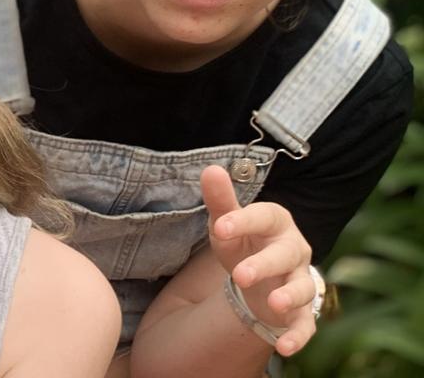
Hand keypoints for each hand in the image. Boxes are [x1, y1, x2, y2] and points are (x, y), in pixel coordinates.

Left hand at [201, 165, 316, 355]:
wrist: (261, 276)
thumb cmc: (244, 242)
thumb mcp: (227, 222)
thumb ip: (220, 200)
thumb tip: (210, 169)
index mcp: (276, 222)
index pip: (264, 216)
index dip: (244, 220)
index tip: (220, 226)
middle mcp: (294, 250)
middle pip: (284, 255)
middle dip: (265, 264)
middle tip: (241, 274)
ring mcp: (300, 280)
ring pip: (302, 288)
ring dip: (290, 297)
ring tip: (273, 304)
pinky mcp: (301, 311)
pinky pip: (306, 324)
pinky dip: (298, 336)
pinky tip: (284, 348)